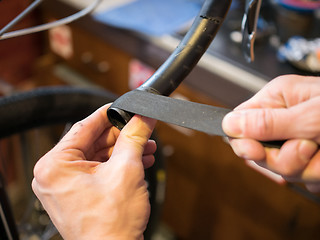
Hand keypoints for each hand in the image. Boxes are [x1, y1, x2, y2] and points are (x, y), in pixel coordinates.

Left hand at [32, 104, 156, 239]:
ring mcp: (67, 186)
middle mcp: (56, 175)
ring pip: (99, 156)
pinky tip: (139, 160)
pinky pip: (99, 170)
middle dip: (122, 135)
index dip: (108, 114)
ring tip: (146, 146)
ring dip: (124, 150)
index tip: (122, 107)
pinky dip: (119, 164)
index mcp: (55, 165)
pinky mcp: (79, 194)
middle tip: (141, 128)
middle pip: (94, 141)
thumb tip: (143, 117)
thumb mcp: (127, 170)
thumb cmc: (110, 224)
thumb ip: (135, 137)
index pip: (84, 126)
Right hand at [222, 75, 319, 191]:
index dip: (244, 140)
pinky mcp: (309, 158)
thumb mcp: (314, 115)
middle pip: (257, 150)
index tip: (257, 151)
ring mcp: (295, 140)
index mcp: (278, 98)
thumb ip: (271, 122)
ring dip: (306, 168)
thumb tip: (230, 124)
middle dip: (282, 158)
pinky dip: (317, 174)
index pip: (239, 122)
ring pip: (280, 168)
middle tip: (308, 149)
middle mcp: (283, 119)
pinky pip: (300, 177)